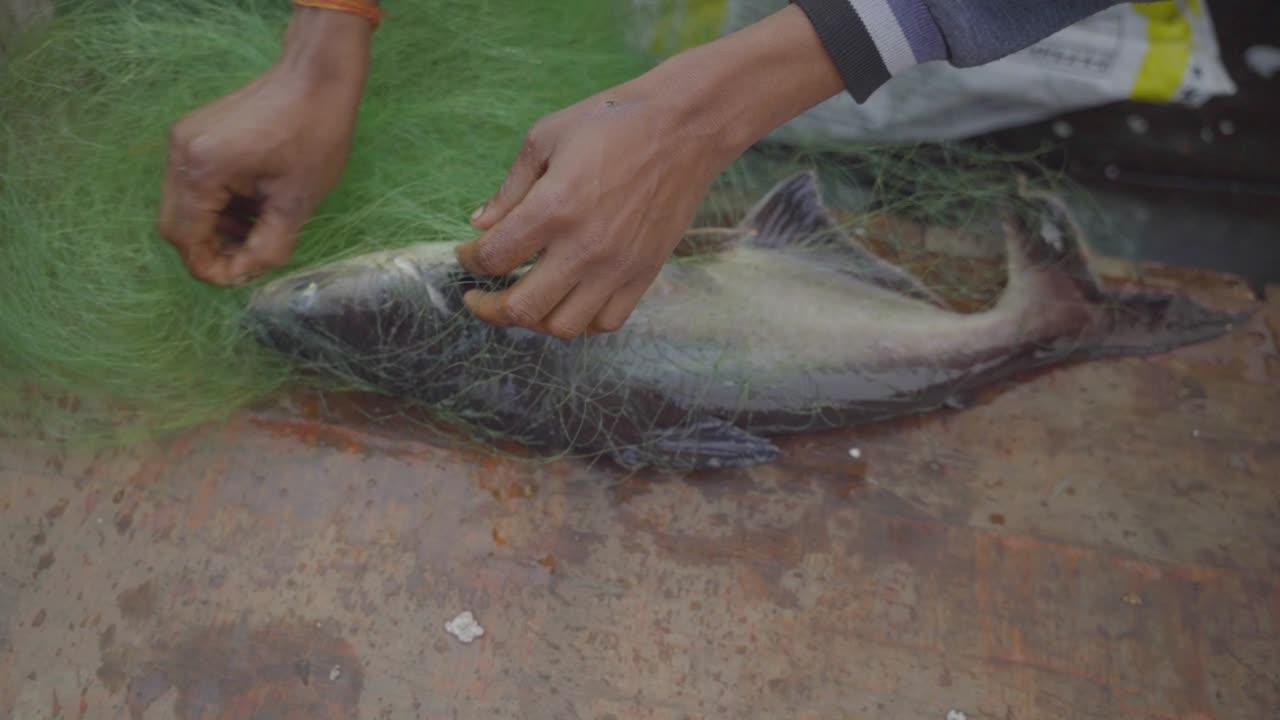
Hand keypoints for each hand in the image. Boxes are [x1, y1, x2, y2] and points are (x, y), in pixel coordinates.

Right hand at [157, 8, 371, 284]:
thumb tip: (244, 276)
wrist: (316, 77)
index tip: (239, 279)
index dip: (208, 267)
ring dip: (216, 226)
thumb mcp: (297, 202)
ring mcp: (183, 139)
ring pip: (185, 205)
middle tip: (251, 258)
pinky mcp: (194, 133)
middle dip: (211, 248)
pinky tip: (253, 205)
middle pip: (177, 224)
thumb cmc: (314, 135)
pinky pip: (194, 182)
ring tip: (260, 229)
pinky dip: (218, 203)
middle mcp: (181, 152)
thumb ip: (267, 247)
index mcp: (202, 169)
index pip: (185, 238)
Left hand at [455, 5, 843, 338]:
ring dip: (534, 319)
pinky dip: (580, 320)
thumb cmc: (612, 123)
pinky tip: (567, 300)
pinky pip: (606, 322)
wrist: (684, 128)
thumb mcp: (546, 137)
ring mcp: (617, 267)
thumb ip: (510, 187)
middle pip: (521, 308)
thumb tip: (481, 223)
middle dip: (489, 307)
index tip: (468, 253)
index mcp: (554, 208)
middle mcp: (584, 247)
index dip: (470, 260)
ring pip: (562, 326)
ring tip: (525, 300)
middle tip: (480, 296)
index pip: (494, 257)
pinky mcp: (644, 274)